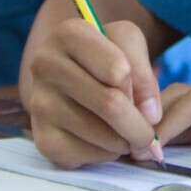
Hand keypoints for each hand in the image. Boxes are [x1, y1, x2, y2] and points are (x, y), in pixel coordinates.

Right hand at [24, 17, 165, 167]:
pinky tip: (106, 141)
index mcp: (68, 34)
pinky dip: (105, 155)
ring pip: (102, 134)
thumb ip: (144, 73)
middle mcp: (46, 66)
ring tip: (128, 133)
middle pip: (110, 105)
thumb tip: (149, 116)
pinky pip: (86, 156)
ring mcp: (39, 104)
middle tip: (150, 134)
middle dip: (140, 126)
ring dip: (125, 141)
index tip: (145, 97)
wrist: (74, 76)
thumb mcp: (130, 44)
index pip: (119, 70)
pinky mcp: (41, 138)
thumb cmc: (106, 55)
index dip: (141, 87)